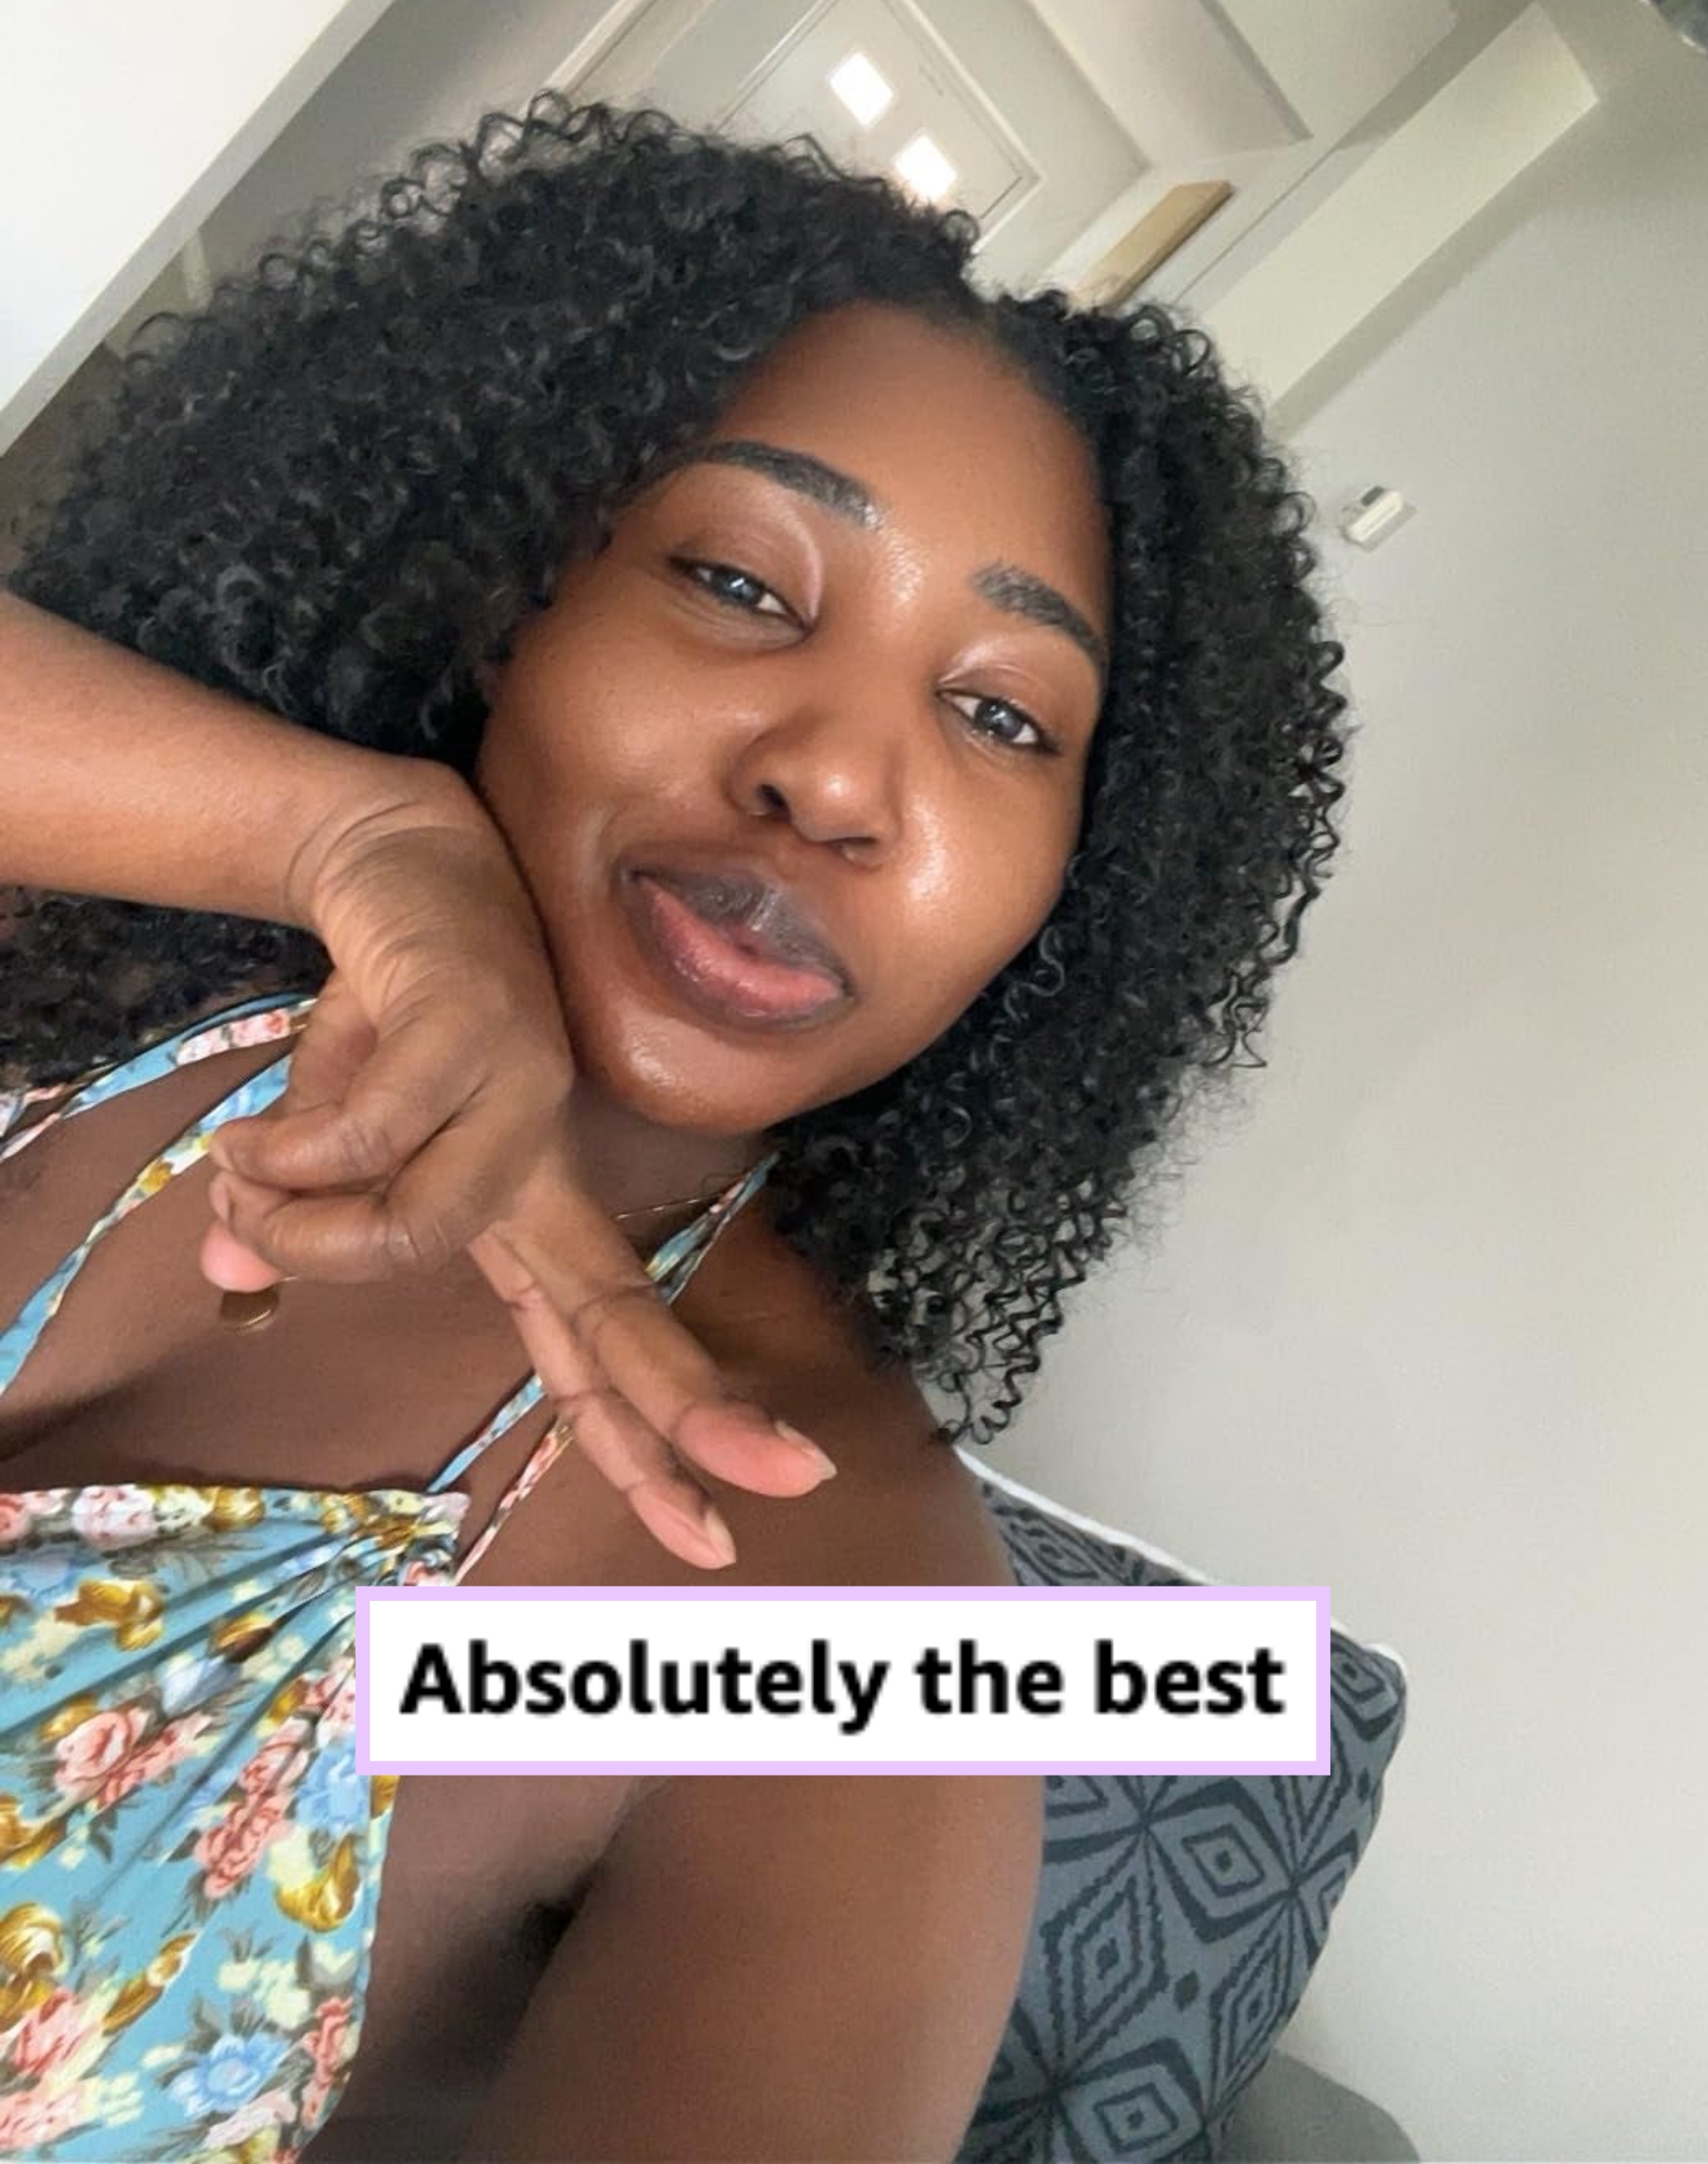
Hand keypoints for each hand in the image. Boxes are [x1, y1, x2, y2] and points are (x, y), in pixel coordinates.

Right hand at [198, 776, 835, 1567]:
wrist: (397, 858)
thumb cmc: (386, 1013)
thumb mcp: (333, 1145)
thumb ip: (308, 1223)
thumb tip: (231, 1275)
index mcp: (527, 1211)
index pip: (600, 1349)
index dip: (654, 1442)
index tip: (718, 1535)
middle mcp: (543, 1166)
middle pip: (617, 1310)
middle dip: (692, 1405)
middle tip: (788, 1483)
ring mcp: (524, 1091)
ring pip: (426, 1225)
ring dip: (310, 1229)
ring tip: (241, 1184)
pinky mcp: (476, 1021)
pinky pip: (372, 1131)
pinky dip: (288, 1150)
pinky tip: (247, 1138)